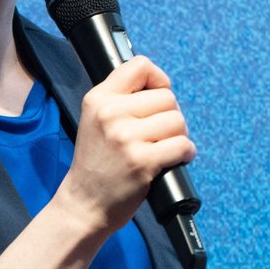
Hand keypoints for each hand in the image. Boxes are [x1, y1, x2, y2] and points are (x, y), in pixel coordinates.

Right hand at [56, 55, 196, 234]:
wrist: (83, 203)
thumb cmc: (96, 162)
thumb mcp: (95, 119)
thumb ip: (121, 98)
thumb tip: (160, 85)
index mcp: (98, 98)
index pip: (140, 65)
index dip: (157, 79)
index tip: (155, 95)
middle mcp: (110, 113)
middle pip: (166, 97)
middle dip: (169, 115)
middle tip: (156, 134)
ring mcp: (126, 137)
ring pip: (177, 120)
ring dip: (178, 136)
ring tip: (162, 148)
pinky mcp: (142, 161)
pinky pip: (182, 145)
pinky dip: (185, 153)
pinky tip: (173, 159)